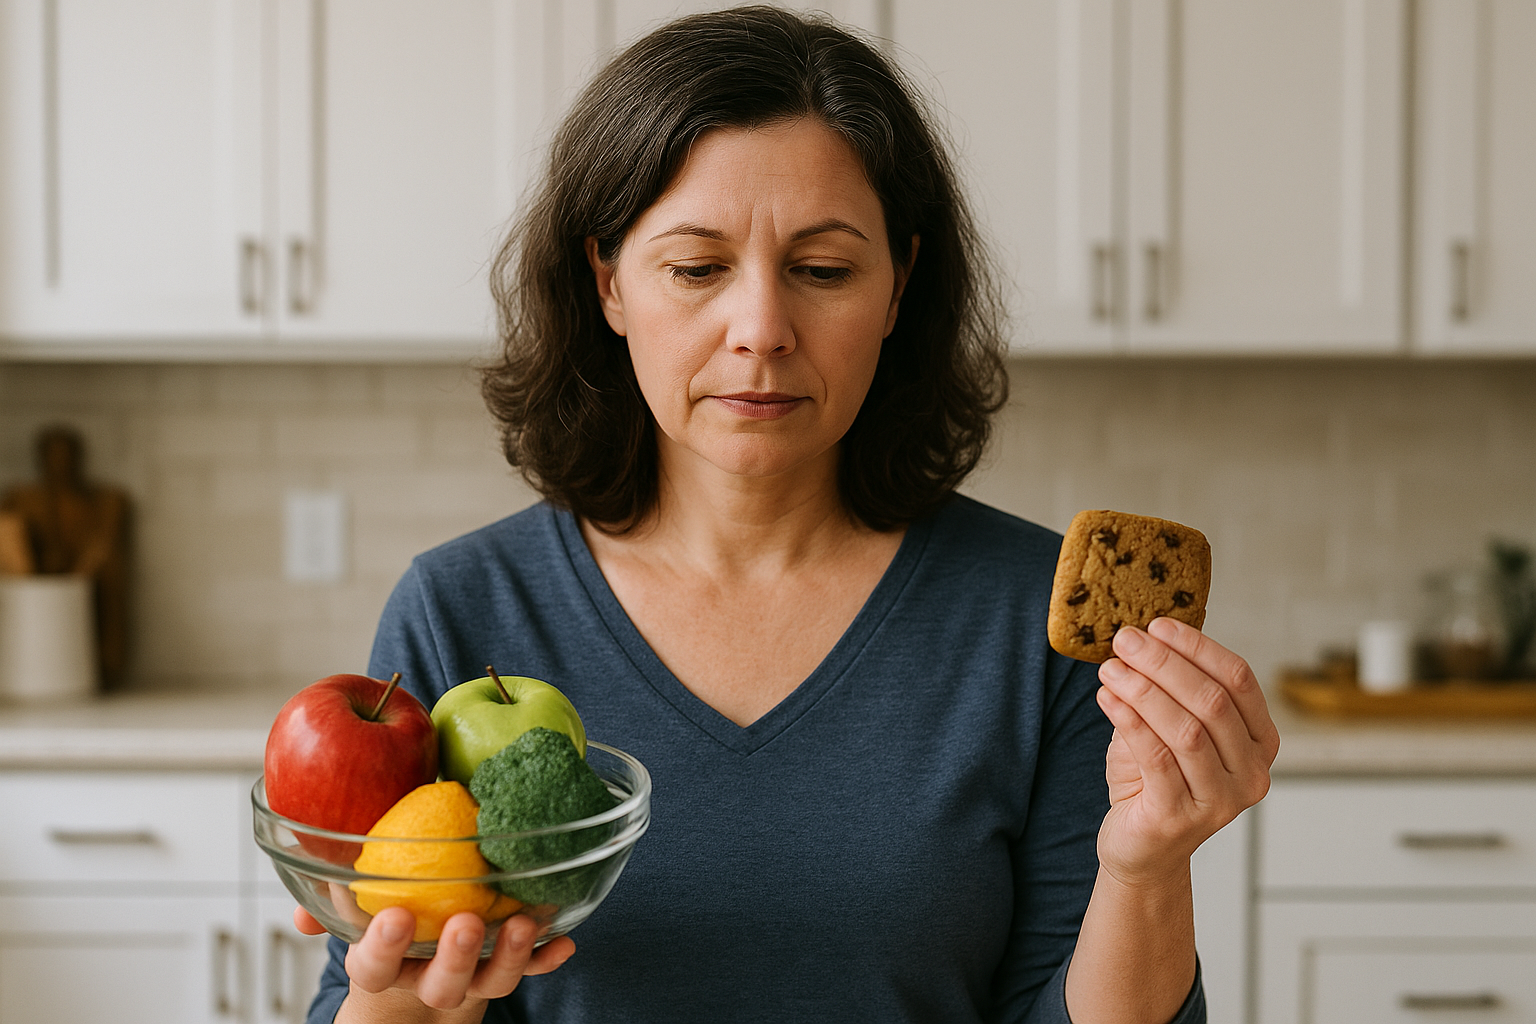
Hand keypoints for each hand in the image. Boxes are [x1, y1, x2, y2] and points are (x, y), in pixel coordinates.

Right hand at [293, 906, 574, 1012]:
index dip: (382, 947)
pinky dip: (546, 957)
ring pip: (490, 982)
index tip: (396, 916)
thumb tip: (301, 888)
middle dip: (455, 958)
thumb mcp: (355, 899)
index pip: (373, 966)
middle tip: (467, 924)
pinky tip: (564, 941)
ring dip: (510, 956)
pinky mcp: (504, 969)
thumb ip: (332, 889)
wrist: (418, 949)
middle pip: (440, 984)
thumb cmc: (388, 907)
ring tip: (525, 924)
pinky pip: (530, 970)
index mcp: (382, 962)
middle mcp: (426, 976)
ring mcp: (470, 978)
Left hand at [1093, 617, 1278, 886]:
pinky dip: (1128, 720)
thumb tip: (1145, 634)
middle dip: (1164, 664)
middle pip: (1212, 702)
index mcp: (1261, 742)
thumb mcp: (1170, 727)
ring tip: (1110, 668)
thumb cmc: (1156, 779)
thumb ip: (1171, 689)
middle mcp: (1252, 774)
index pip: (1239, 680)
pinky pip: (1155, 757)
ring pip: (1185, 729)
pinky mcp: (1180, 818)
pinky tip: (1106, 697)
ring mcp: (1220, 801)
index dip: (1198, 647)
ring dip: (1143, 689)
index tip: (1158, 624)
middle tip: (1125, 640)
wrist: (1141, 848)